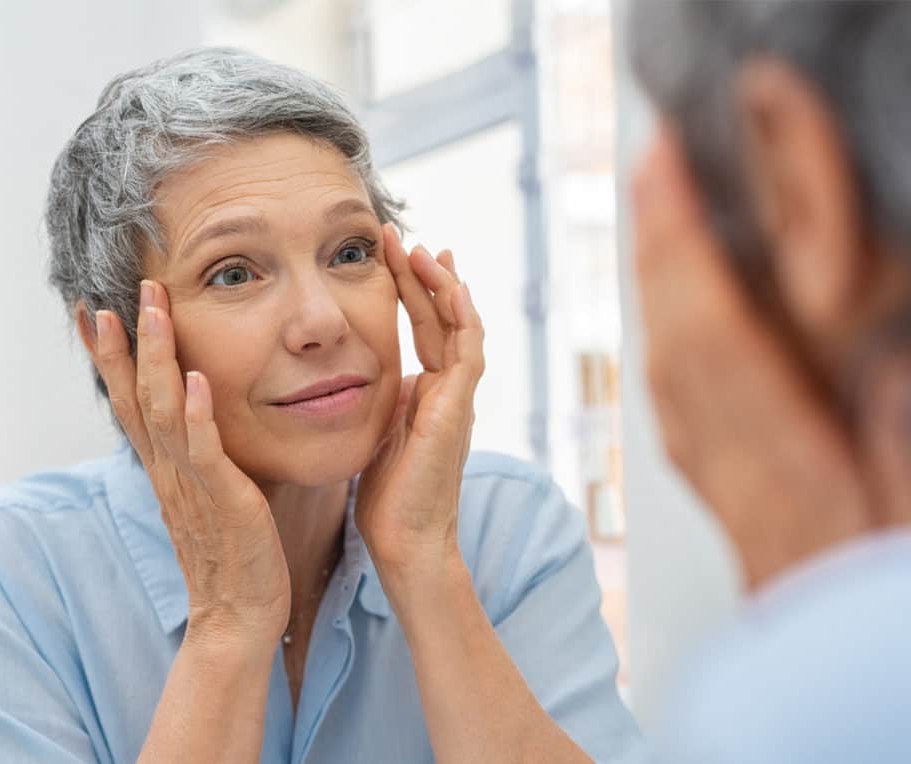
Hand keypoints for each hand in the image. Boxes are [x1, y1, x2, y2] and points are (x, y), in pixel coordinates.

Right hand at [93, 280, 289, 647]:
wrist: (239, 614)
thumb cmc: (233, 553)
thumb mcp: (209, 494)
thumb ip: (202, 456)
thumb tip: (204, 418)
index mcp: (165, 468)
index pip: (129, 402)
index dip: (111, 357)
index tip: (95, 312)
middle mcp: (168, 470)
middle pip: (134, 396)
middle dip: (125, 343)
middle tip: (114, 294)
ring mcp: (191, 484)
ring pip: (162, 410)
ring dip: (156, 359)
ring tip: (153, 311)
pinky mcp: (223, 499)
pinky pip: (204, 451)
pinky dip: (196, 414)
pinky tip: (193, 380)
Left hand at [355, 224, 484, 578]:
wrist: (407, 541)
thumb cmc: (388, 498)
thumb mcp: (375, 434)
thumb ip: (376, 402)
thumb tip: (353, 376)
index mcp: (426, 394)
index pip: (421, 328)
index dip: (406, 291)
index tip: (387, 256)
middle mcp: (447, 390)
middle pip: (440, 318)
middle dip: (420, 276)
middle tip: (399, 238)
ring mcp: (458, 397)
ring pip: (460, 325)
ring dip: (442, 285)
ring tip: (420, 249)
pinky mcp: (460, 408)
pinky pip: (469, 350)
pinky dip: (463, 315)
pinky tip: (450, 284)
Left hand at [632, 127, 874, 588]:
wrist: (822, 659)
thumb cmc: (864, 578)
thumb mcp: (900, 498)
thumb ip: (891, 426)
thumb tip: (880, 356)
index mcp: (777, 454)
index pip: (713, 328)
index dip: (684, 244)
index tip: (667, 174)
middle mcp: (727, 451)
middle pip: (676, 328)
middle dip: (661, 241)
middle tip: (654, 165)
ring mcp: (710, 461)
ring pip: (666, 352)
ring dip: (657, 277)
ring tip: (657, 210)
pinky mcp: (708, 468)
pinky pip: (671, 385)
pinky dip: (666, 326)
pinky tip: (669, 300)